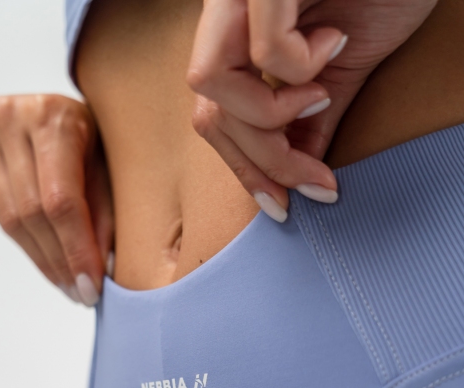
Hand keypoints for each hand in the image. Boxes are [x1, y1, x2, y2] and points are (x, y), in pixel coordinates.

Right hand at [0, 94, 111, 305]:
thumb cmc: (93, 138)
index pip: (60, 200)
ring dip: (43, 261)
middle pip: (32, 214)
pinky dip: (25, 245)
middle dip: (60, 262)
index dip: (75, 249)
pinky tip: (48, 261)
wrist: (58, 112)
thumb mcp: (110, 168)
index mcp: (51, 117)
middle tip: (81, 293)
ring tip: (68, 285)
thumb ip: (104, 215)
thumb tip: (103, 270)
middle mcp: (9, 119)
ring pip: (10, 221)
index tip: (91, 285)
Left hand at [187, 0, 436, 219]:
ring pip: (210, 84)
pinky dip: (300, 63)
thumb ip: (309, 123)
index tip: (283, 207)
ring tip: (319, 93)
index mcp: (235, 38)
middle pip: (208, 113)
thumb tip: (296, 177)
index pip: (213, 119)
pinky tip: (332, 40)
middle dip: (264, 160)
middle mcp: (223, 14)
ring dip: (271, 113)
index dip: (245, 170)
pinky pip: (261, 46)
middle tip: (315, 178)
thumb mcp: (340, 71)